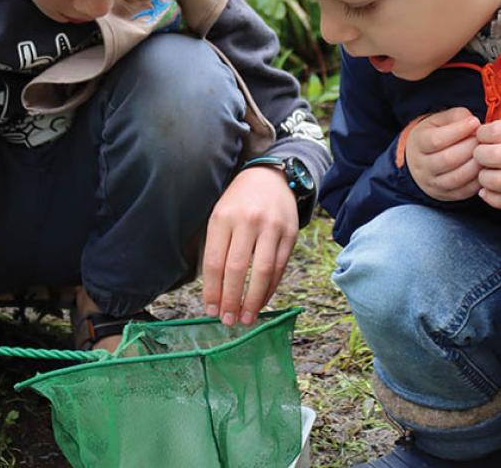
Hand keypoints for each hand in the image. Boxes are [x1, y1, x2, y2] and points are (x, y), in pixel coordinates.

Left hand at [201, 166, 298, 326]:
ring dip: (254, 300)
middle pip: (237, 269)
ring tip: (247, 319)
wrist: (271, 178)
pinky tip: (262, 301)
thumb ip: (216, 248)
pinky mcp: (290, 233)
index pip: (215, 262)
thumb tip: (214, 292)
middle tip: (228, 321)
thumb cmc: (238, 203)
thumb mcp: (220, 216)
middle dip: (232, 300)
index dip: (212, 291)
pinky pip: (280, 268)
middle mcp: (247, 221)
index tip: (211, 311)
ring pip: (262, 272)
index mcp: (223, 217)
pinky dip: (270, 288)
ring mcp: (271, 227)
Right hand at [404, 107, 482, 200]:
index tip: (475, 122)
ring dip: (476, 165)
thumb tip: (474, 124)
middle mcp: (422, 166)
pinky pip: (464, 191)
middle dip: (470, 148)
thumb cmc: (435, 134)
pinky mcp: (445, 195)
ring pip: (456, 178)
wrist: (421, 159)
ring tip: (488, 153)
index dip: (458, 130)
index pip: (436, 140)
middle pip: (447, 159)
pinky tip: (485, 168)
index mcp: (418, 143)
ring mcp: (432, 183)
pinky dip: (478, 181)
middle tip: (484, 139)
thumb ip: (456, 118)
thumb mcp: (440, 120)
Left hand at [474, 115, 500, 209]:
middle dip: (479, 155)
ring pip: (497, 181)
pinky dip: (491, 197)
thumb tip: (481, 132)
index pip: (496, 131)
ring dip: (483, 178)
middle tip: (481, 155)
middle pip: (494, 156)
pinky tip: (487, 190)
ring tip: (485, 173)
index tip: (482, 136)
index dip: (482, 134)